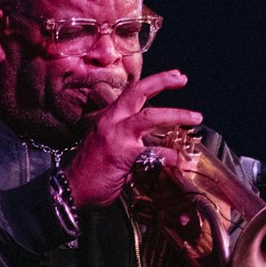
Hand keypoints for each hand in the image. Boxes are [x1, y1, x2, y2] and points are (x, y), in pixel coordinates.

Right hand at [66, 69, 204, 206]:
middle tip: (183, 78)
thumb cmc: (88, 172)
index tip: (174, 76)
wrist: (69, 190)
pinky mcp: (123, 156)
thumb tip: (150, 143)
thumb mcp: (105, 145)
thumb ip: (126, 139)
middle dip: (163, 82)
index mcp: (108, 118)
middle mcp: (112, 122)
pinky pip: (153, 152)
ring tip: (195, 118)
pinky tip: (181, 160)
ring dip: (177, 115)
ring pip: (151, 116)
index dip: (154, 82)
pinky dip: (170, 156)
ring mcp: (117, 137)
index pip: (131, 92)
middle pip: (139, 92)